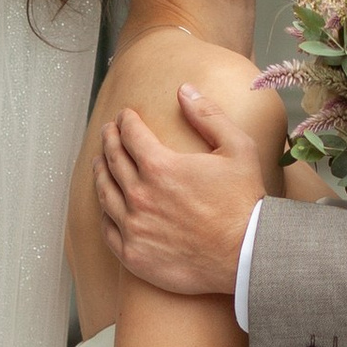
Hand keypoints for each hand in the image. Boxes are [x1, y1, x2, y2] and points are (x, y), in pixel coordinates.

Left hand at [95, 90, 261, 299]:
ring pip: (105, 193)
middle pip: (113, 160)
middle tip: (108, 132)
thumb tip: (185, 90)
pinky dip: (104, 213)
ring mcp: (133, 227)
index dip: (126, 121)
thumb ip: (208, 116)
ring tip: (100, 162)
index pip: (130, 134)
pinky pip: (107, 229)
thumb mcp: (237, 148)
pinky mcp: (133, 255)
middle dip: (109, 140)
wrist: (247, 256)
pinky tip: (106, 205)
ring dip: (100, 173)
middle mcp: (140, 196)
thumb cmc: (245, 203)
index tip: (125, 115)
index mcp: (160, 167)